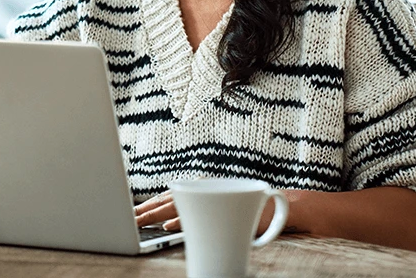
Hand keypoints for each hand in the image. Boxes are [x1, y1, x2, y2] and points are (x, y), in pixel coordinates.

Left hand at [135, 189, 295, 234]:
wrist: (286, 207)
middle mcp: (207, 188)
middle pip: (169, 201)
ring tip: (139, 223)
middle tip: (129, 220)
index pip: (168, 197)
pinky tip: (168, 227)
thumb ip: (194, 214)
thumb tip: (165, 223)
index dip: (148, 206)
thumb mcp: (217, 211)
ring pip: (180, 208)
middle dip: (146, 212)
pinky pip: (202, 218)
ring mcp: (217, 199)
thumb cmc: (248, 212)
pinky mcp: (228, 212)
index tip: (132, 215)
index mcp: (201, 188)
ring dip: (156, 216)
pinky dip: (183, 222)